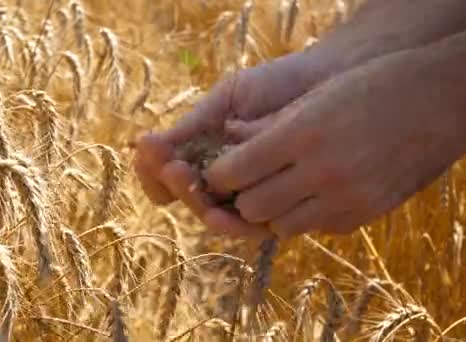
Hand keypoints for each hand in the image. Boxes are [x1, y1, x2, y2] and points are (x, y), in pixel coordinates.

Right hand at [134, 52, 314, 239]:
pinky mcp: (276, 208)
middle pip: (186, 199)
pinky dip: (236, 223)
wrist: (323, 83)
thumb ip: (190, 128)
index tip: (152, 151)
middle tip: (175, 167)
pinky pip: (250, 226)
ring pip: (213, 218)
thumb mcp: (224, 101)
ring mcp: (246, 195)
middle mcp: (219, 179)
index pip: (163, 176)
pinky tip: (229, 211)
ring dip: (200, 206)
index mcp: (200, 153)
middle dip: (177, 185)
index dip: (153, 171)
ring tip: (198, 184)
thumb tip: (142, 146)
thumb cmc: (272, 87)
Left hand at [205, 46, 465, 239]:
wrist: (437, 103)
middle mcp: (323, 172)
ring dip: (272, 211)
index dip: (218, 175)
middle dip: (241, 197)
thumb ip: (266, 125)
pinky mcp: (363, 215)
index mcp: (302, 134)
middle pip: (252, 207)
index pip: (235, 172)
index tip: (218, 172)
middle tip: (244, 183)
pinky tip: (313, 193)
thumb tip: (228, 142)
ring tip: (278, 189)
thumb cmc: (369, 87)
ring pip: (280, 227)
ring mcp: (347, 199)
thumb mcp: (313, 97)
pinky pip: (315, 229)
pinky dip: (304, 216)